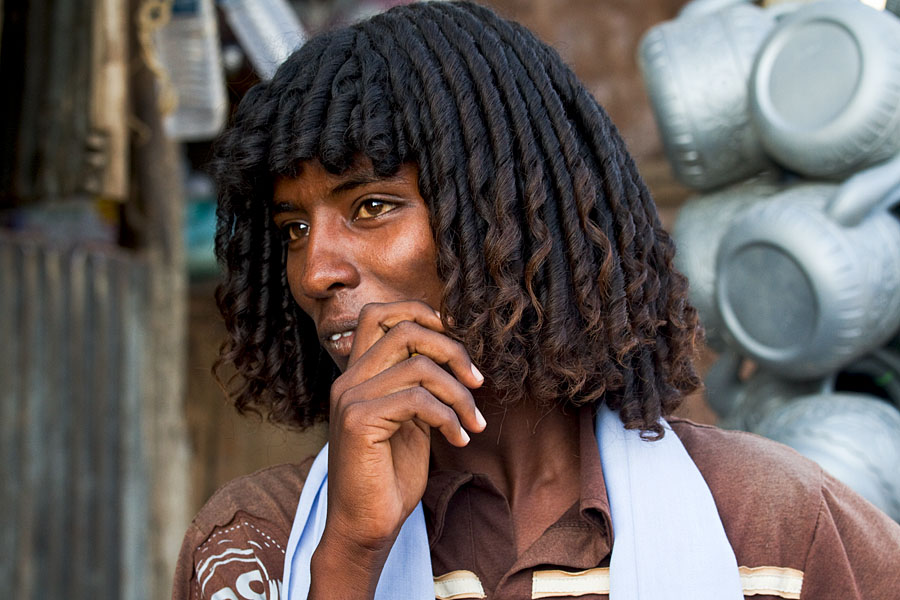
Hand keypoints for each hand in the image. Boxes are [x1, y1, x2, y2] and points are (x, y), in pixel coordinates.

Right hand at [309, 301, 484, 597]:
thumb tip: (454, 356)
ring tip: (474, 421)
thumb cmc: (390, 476)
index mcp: (358, 375)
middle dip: (452, 350)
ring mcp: (349, 399)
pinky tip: (459, 440)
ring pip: (419, 366)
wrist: (366, 527)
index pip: (379, 315)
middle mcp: (348, 380)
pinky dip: (449, 417)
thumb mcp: (410, 420)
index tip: (455, 339)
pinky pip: (418, 400)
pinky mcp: (358, 422)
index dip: (420, 312)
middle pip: (405, 330)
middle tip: (477, 381)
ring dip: (459, 393)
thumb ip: (420, 386)